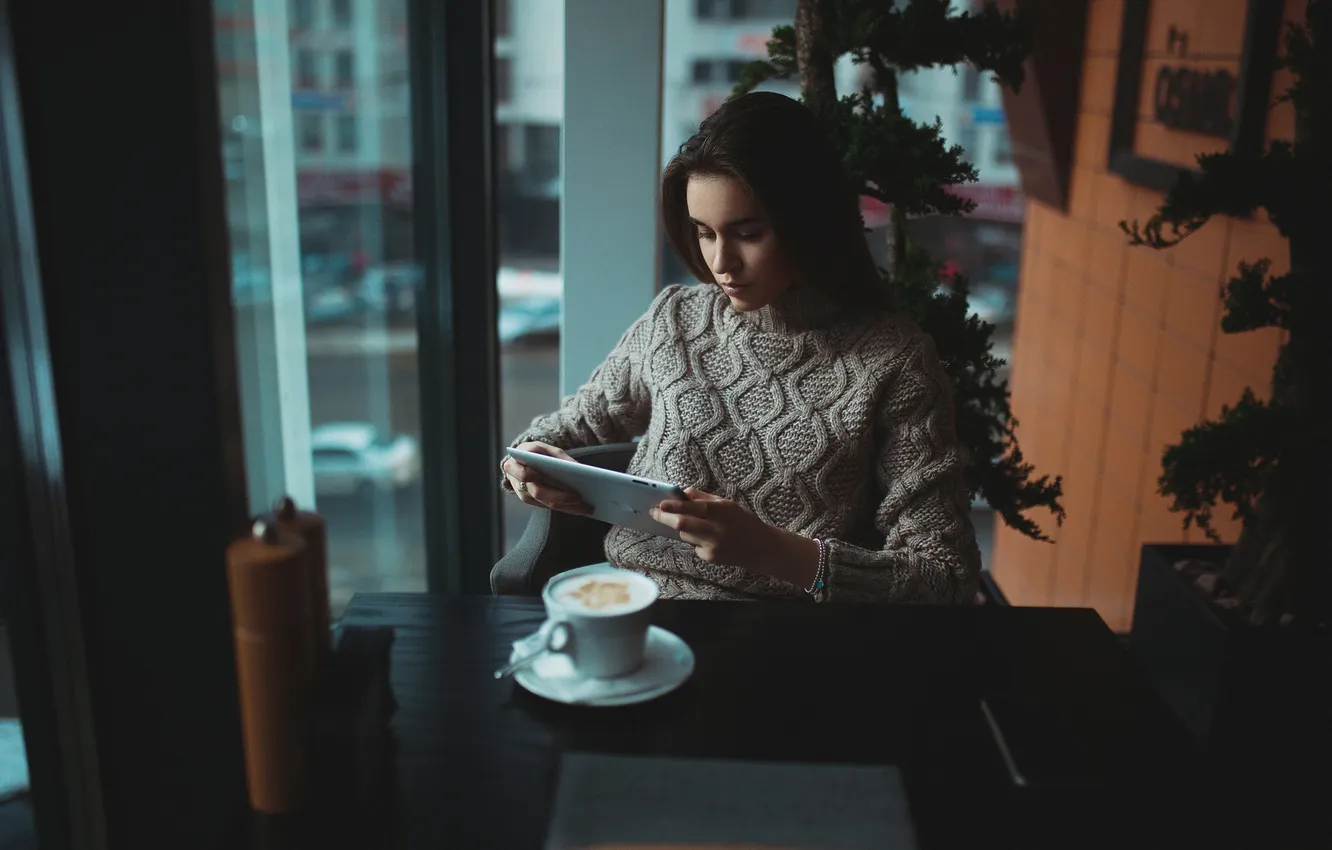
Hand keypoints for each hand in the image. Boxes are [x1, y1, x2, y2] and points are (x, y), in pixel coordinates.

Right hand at [501, 441, 591, 515]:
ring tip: (586, 508)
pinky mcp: (530, 500)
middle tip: (580, 497)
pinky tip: (579, 508)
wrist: (521, 460)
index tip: (555, 478)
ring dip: (567, 507)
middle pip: (538, 492)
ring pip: (545, 503)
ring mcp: (522, 493)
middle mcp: (517, 481)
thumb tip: (578, 468)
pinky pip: (548, 506)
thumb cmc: (536, 453)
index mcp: (516, 464)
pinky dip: (565, 508)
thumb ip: (558, 456)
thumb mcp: (546, 449)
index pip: (524, 474)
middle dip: (560, 496)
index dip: (537, 477)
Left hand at [651, 488, 816, 586]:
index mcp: (722, 511)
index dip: (674, 506)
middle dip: (665, 518)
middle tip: (655, 513)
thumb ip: (704, 498)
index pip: (692, 508)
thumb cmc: (744, 522)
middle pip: (682, 524)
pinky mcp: (710, 557)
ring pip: (686, 535)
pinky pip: (694, 546)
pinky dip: (696, 540)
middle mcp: (716, 529)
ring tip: (698, 525)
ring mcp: (713, 545)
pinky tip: (710, 539)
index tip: (660, 504)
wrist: (762, 548)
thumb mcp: (727, 504)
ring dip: (683, 528)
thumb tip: (682, 493)